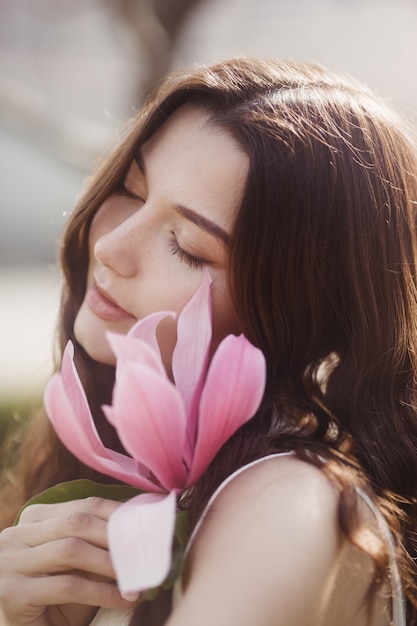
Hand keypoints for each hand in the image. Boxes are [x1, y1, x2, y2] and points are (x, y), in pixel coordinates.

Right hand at [0, 497, 137, 625]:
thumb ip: (96, 543)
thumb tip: (140, 528)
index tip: (147, 524)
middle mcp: (15, 535)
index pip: (83, 505)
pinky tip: (124, 599)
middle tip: (146, 550)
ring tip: (137, 576)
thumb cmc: (55, 599)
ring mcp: (9, 562)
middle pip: (77, 523)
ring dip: (110, 563)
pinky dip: (101, 592)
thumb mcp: (76, 565)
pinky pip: (67, 585)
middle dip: (116, 537)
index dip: (118, 513)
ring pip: (71, 550)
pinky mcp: (12, 592)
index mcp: (32, 519)